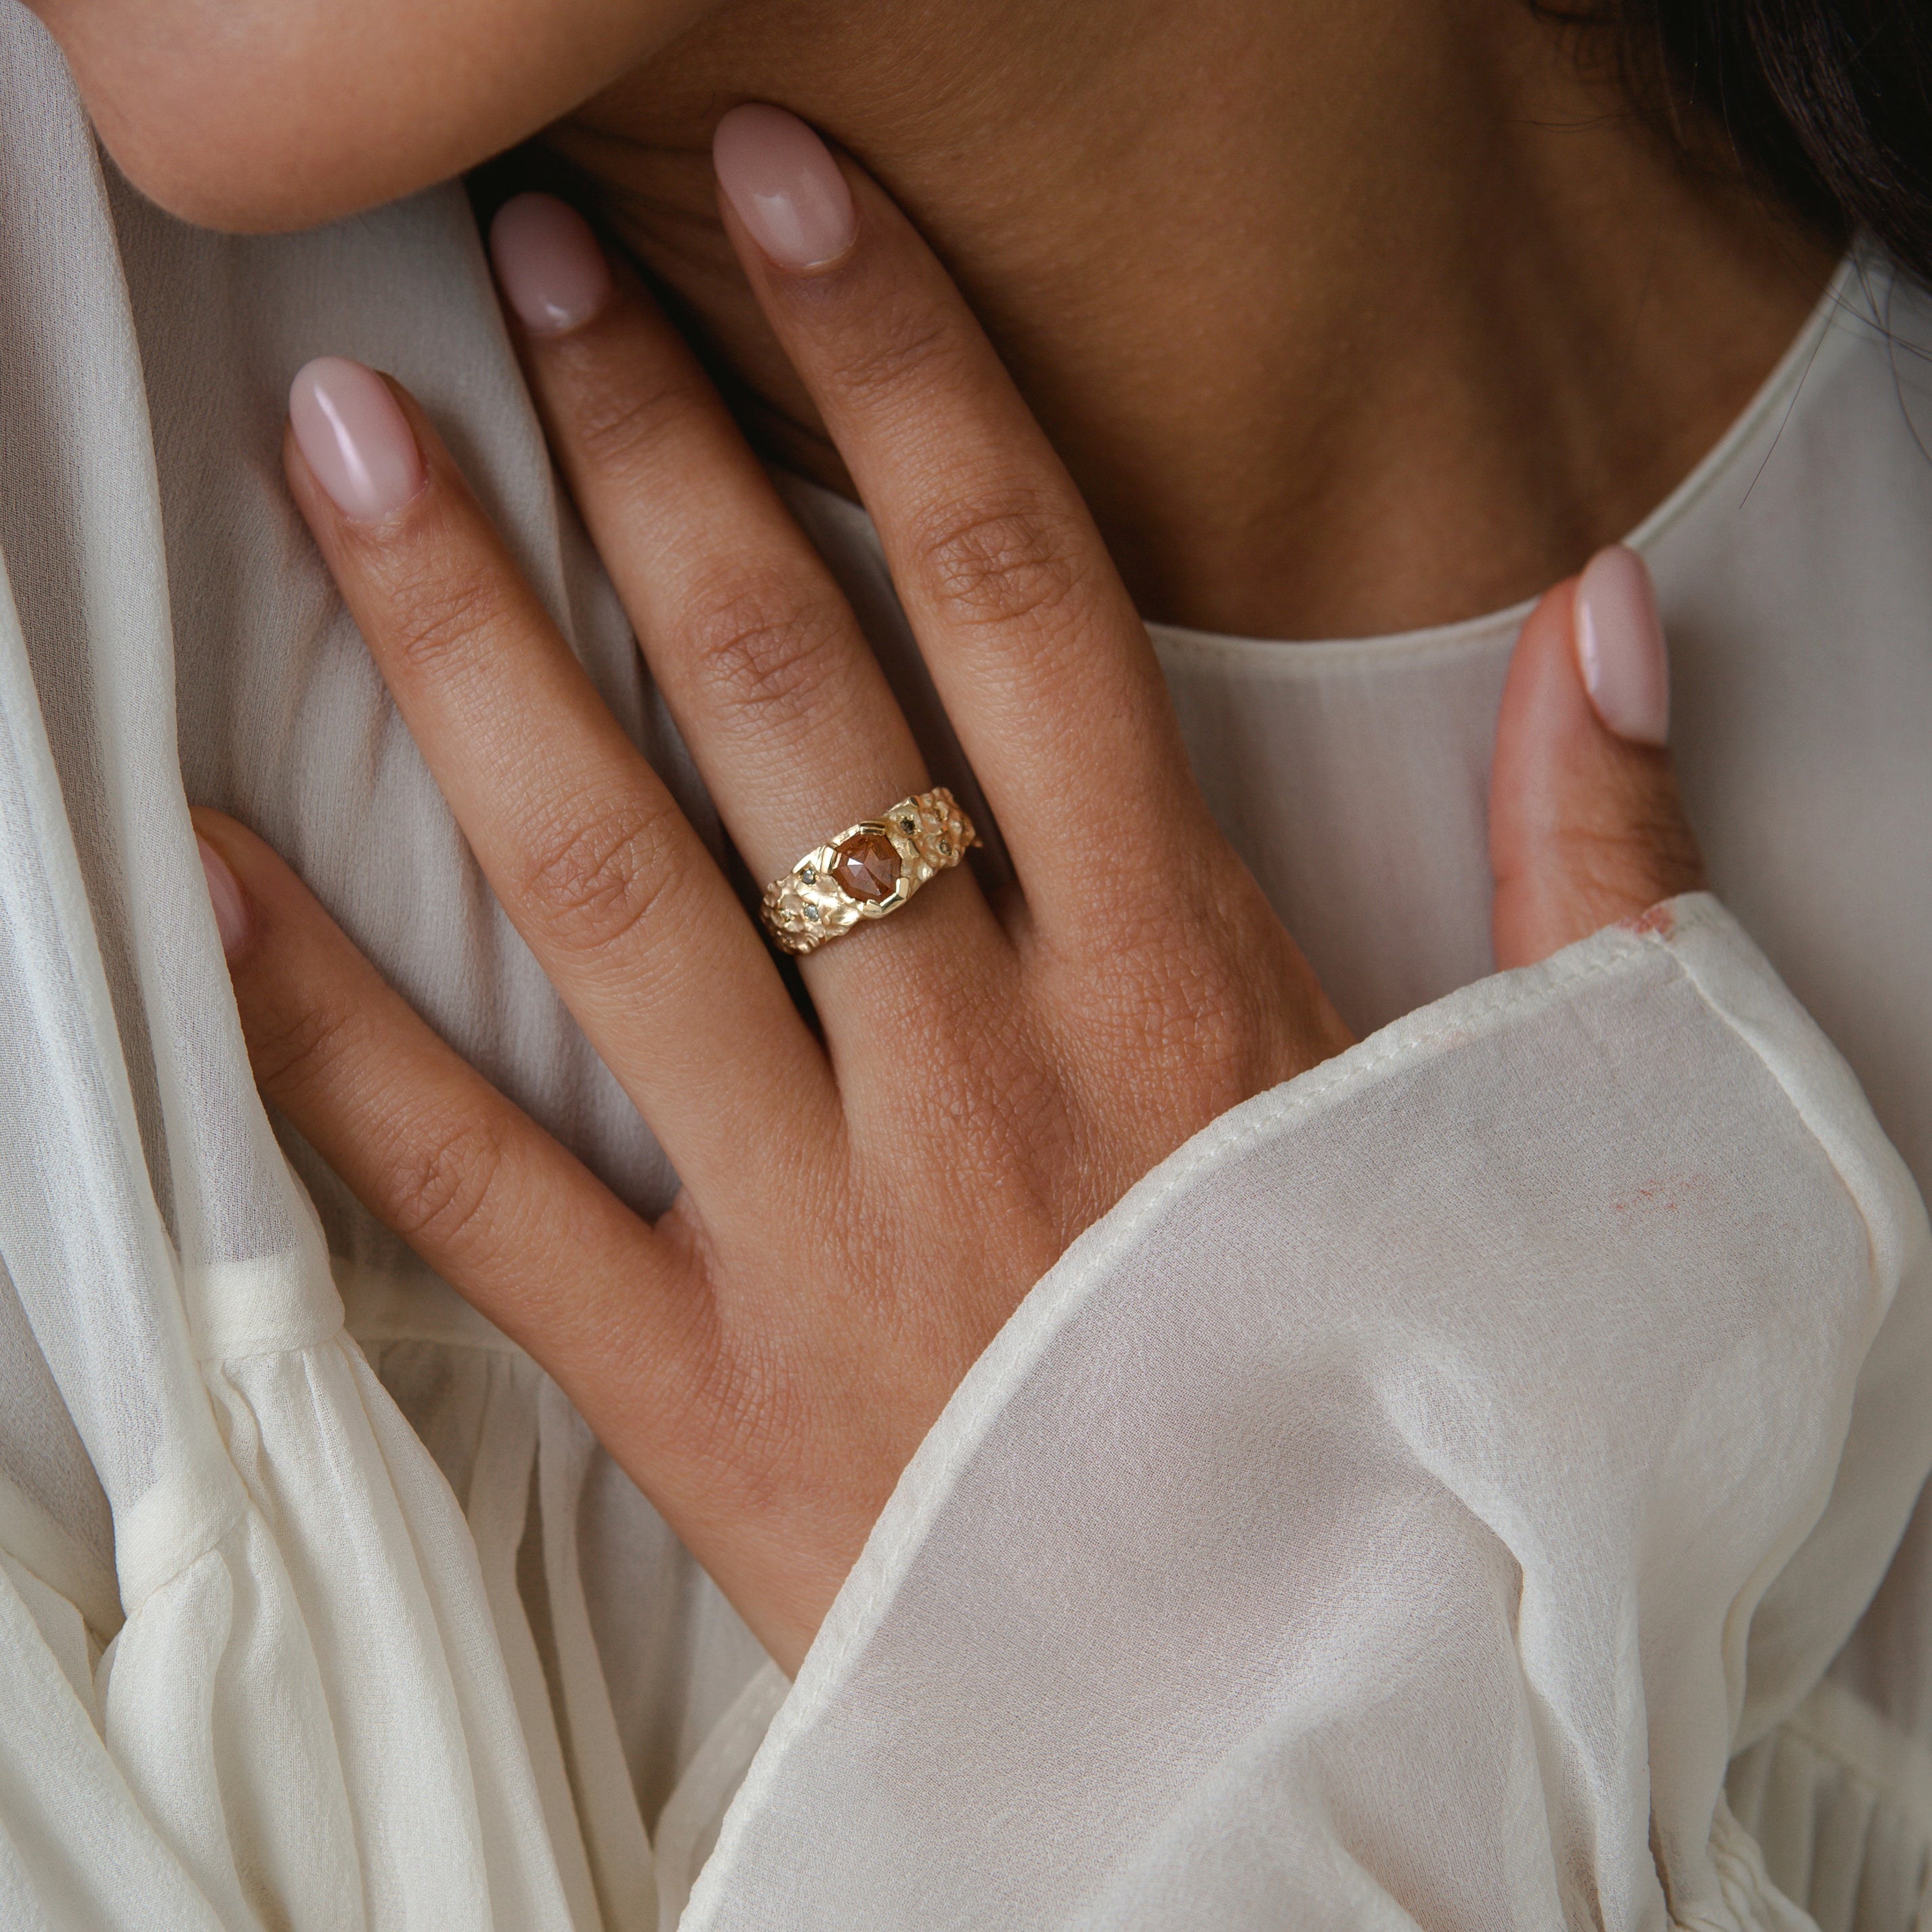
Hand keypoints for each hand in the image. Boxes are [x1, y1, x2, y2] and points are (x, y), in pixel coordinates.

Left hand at [193, 108, 1699, 1671]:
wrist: (1299, 1730)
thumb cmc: (1384, 1402)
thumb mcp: (1526, 1130)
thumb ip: (1581, 871)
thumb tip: (1607, 624)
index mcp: (1181, 988)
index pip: (1017, 600)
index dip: (901, 372)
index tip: (786, 206)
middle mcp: (982, 1076)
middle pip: (780, 700)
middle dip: (648, 459)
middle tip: (524, 287)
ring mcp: (822, 1231)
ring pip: (611, 897)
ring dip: (469, 662)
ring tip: (357, 467)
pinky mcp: (703, 1389)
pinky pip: (482, 1193)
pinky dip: (336, 1032)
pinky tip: (225, 876)